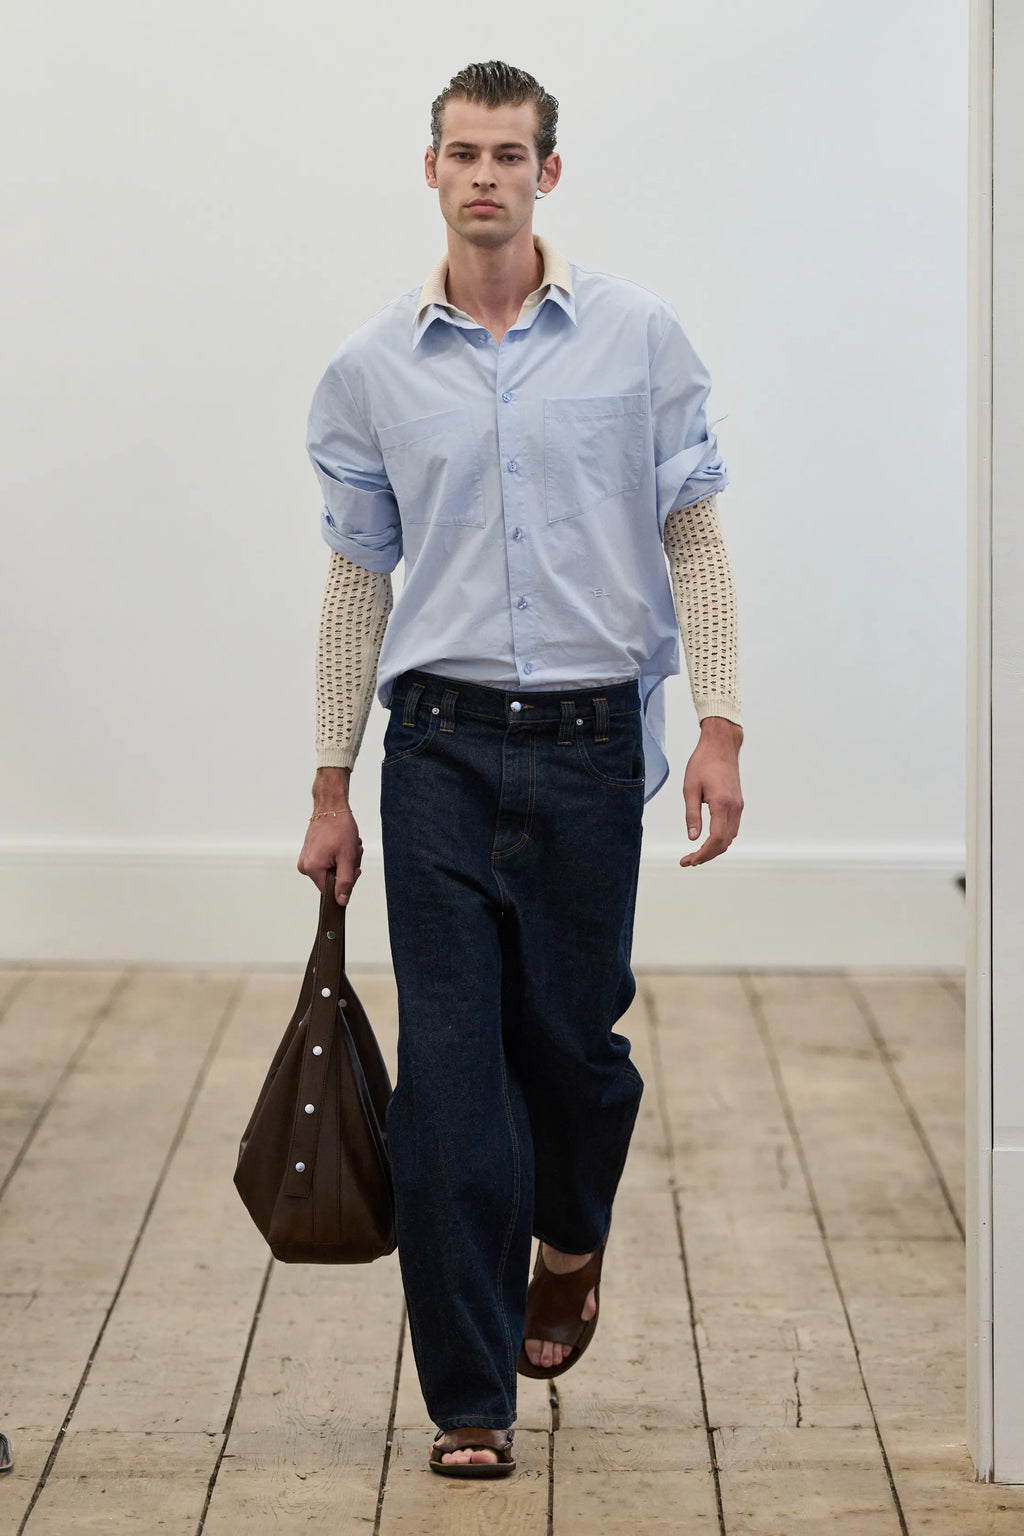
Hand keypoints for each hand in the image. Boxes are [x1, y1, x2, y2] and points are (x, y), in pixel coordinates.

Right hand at [297, 774, 363, 903]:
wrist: (331, 806)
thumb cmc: (339, 827)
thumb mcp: (347, 857)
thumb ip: (345, 882)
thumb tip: (341, 901)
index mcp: (312, 869)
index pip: (331, 891)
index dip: (346, 882)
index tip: (353, 867)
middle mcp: (305, 866)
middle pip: (332, 880)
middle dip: (347, 868)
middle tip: (352, 852)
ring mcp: (306, 859)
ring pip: (332, 870)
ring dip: (344, 860)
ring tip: (347, 845)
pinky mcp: (310, 853)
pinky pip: (327, 862)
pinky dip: (338, 855)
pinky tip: (341, 844)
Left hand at [679, 717, 743, 867]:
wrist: (721, 746)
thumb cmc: (703, 763)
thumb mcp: (690, 788)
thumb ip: (692, 815)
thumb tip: (693, 838)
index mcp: (722, 804)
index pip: (716, 839)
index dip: (703, 854)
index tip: (689, 860)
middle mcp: (734, 808)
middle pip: (724, 843)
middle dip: (707, 855)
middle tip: (688, 860)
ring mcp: (738, 806)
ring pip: (730, 837)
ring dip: (715, 848)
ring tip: (696, 853)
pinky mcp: (738, 803)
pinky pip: (732, 828)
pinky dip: (721, 838)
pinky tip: (707, 840)